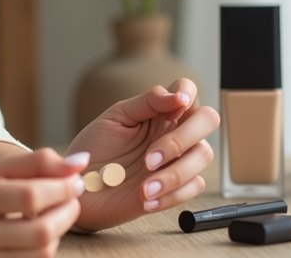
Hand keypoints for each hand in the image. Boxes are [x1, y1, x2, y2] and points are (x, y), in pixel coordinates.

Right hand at [0, 148, 86, 256]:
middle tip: (72, 198)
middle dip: (67, 213)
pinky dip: (42, 248)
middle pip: (40, 231)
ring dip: (58, 231)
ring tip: (54, 213)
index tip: (74, 181)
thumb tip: (80, 161)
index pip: (29, 195)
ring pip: (40, 253)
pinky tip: (37, 232)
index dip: (61, 188)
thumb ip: (32, 163)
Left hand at [66, 78, 219, 231]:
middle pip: (207, 120)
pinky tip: (146, 199)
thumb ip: (147, 102)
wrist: (83, 186)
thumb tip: (178, 96)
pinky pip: (194, 187)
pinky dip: (171, 195)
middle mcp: (174, 131)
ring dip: (174, 174)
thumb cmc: (96, 147)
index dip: (189, 91)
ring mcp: (178, 159)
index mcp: (160, 111)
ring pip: (204, 155)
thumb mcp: (115, 118)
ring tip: (143, 188)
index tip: (180, 102)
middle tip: (148, 160)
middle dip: (181, 139)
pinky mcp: (178, 187)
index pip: (187, 91)